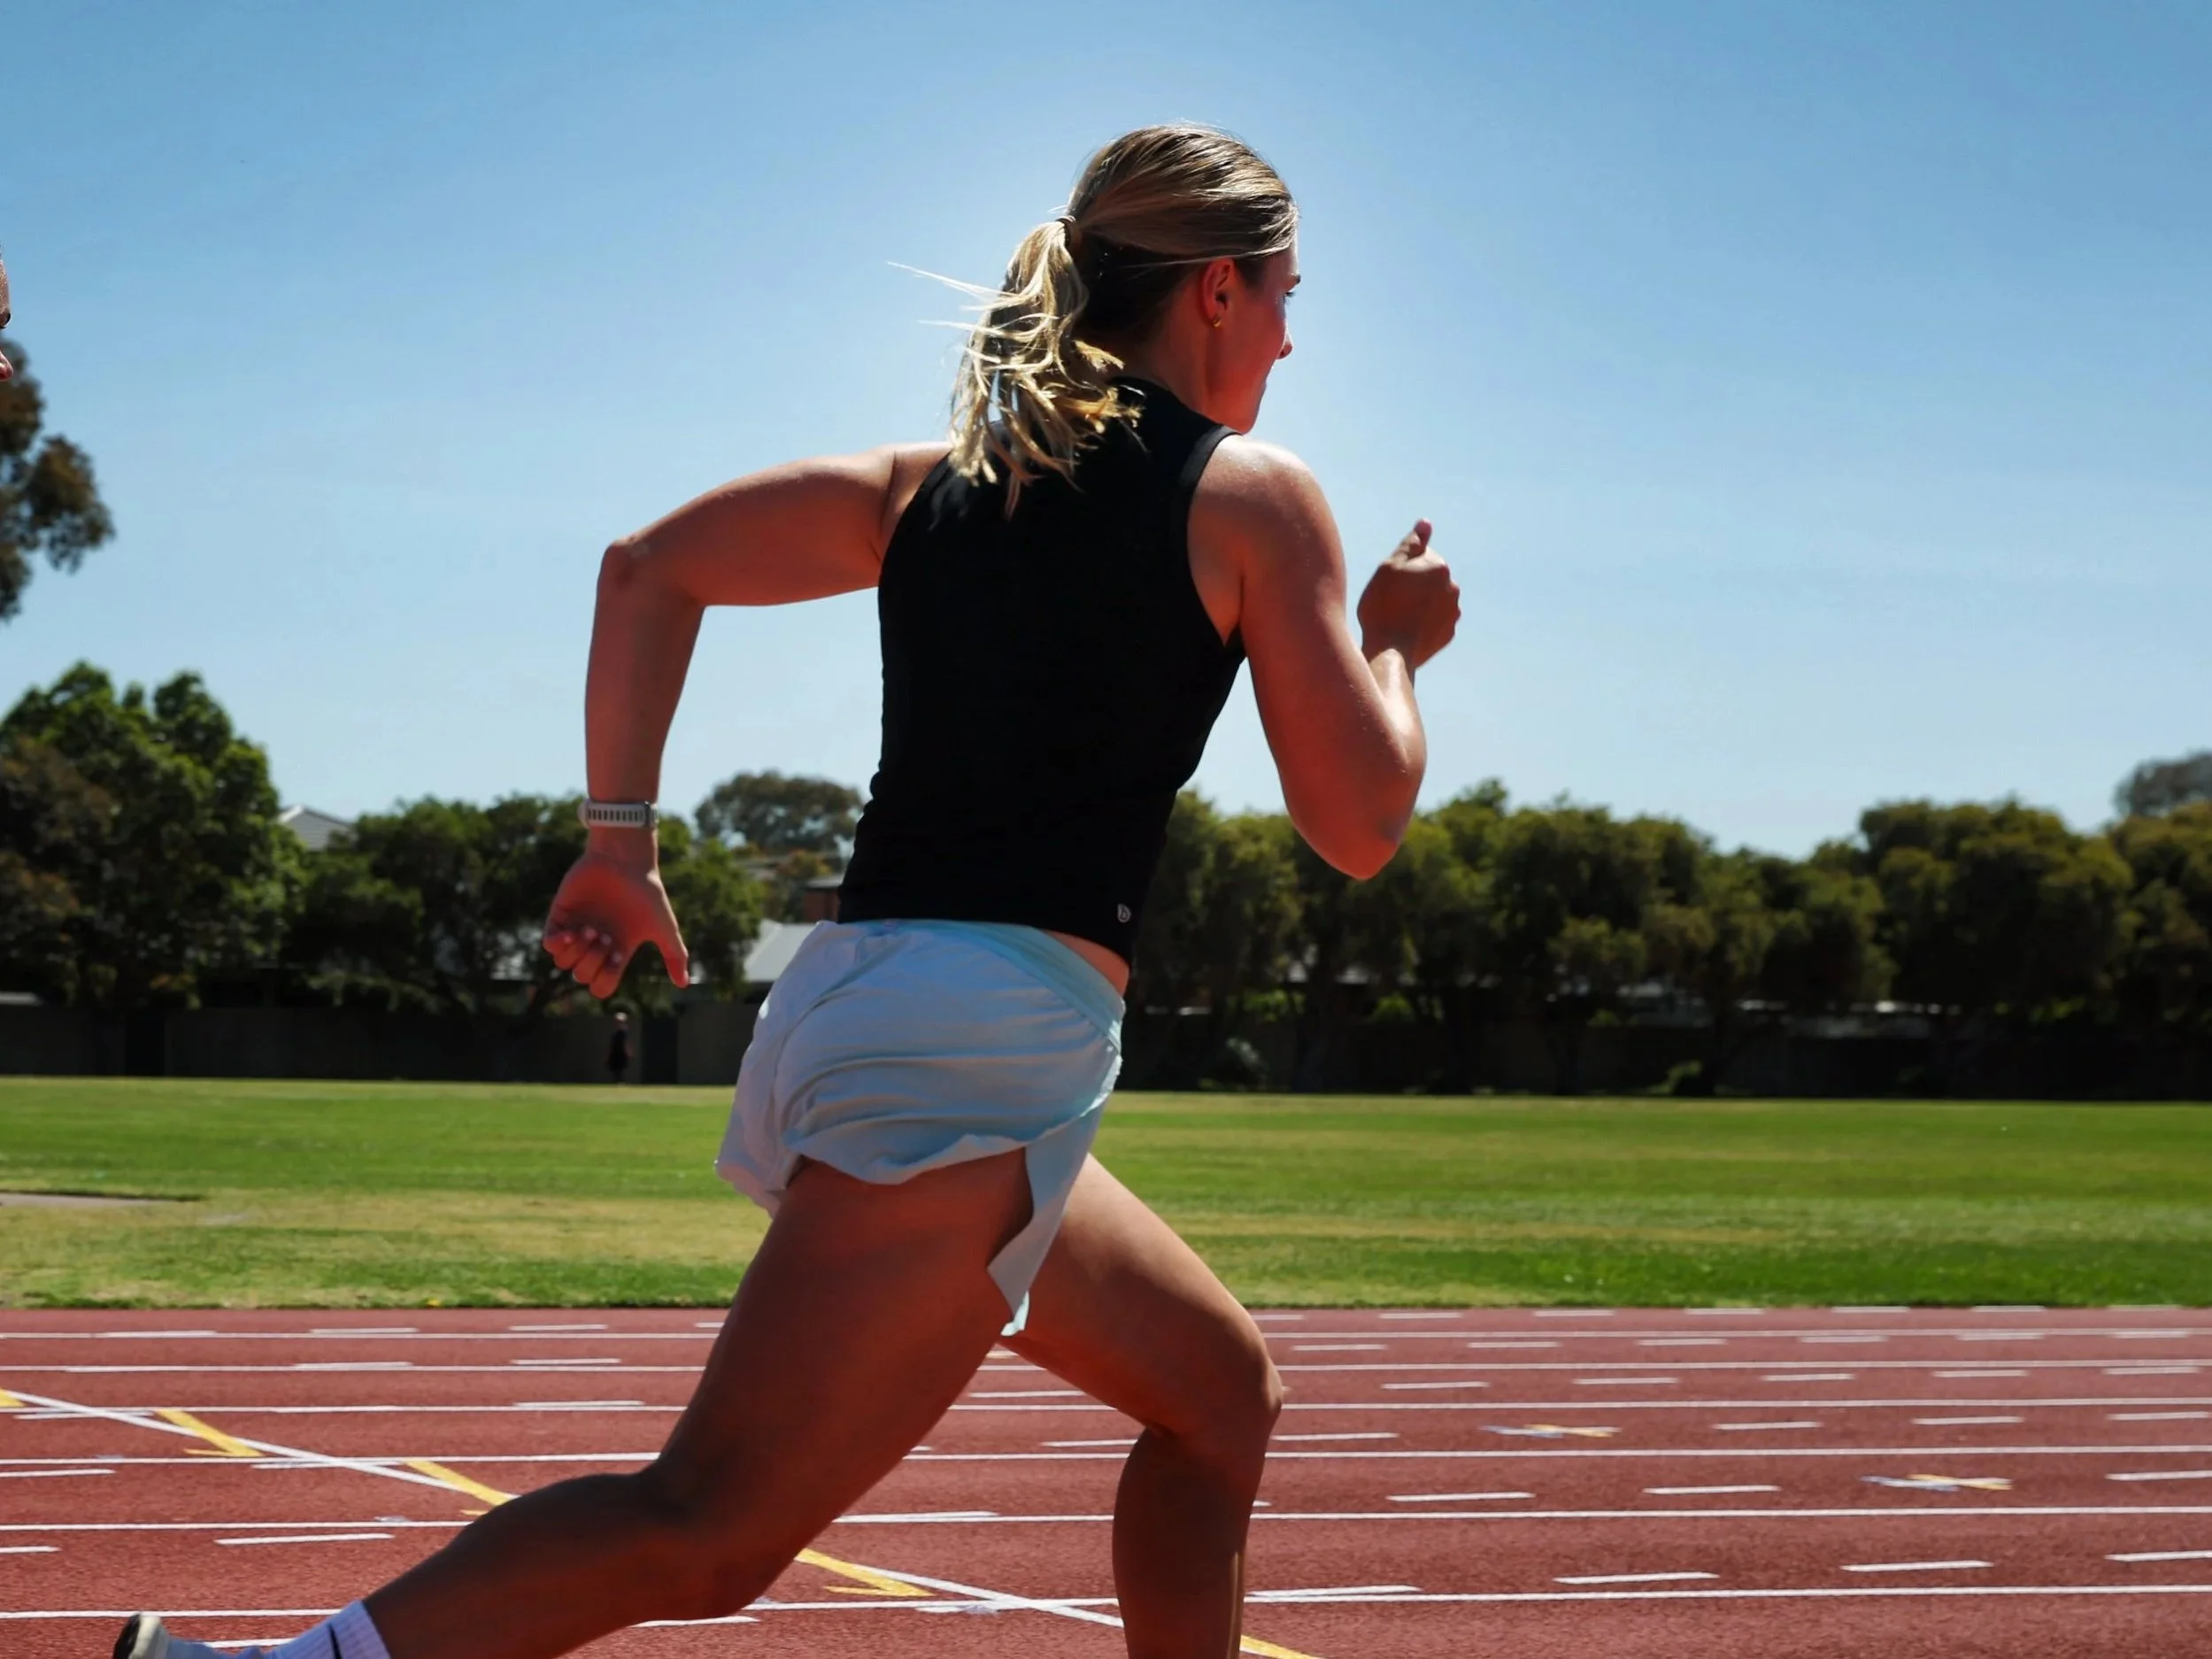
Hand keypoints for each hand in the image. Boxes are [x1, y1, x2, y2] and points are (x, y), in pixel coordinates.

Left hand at [542, 841, 690, 999]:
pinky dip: (557, 944)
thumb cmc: (647, 892)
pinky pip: (548, 944)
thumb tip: (684, 985)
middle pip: (582, 975)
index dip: (606, 978)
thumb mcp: (665, 927)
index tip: (618, 955)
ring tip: (589, 928)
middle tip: (605, 934)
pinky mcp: (560, 915)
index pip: (602, 984)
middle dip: (592, 961)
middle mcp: (595, 944)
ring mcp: (576, 930)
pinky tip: (570, 933)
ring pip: (563, 963)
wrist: (625, 860)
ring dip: (576, 952)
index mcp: (616, 950)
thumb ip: (676, 955)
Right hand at [1355, 519, 1459, 670]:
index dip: (1402, 567)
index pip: (1421, 556)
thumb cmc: (1383, 607)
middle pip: (1430, 578)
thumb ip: (1410, 544)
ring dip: (1420, 603)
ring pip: (1434, 600)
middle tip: (1391, 599)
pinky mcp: (1448, 634)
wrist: (1390, 651)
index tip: (1390, 582)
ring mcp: (1452, 613)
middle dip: (1415, 584)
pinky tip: (1406, 629)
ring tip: (1398, 617)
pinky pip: (1435, 621)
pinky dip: (1423, 622)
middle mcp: (1452, 588)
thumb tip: (1425, 524)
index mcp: (1439, 567)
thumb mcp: (1389, 568)